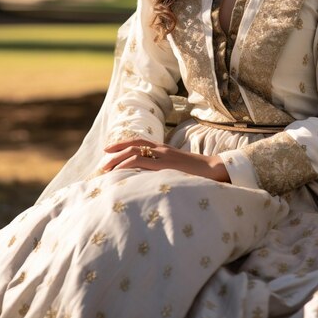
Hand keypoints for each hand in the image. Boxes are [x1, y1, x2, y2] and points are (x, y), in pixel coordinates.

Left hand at [99, 138, 230, 182]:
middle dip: (115, 153)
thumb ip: (164, 167)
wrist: (215, 169)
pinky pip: (144, 162)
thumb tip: (151, 176)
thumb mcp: (178, 167)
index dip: (121, 144)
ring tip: (106, 169)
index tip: (107, 150)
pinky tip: (120, 171)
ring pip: (134, 152)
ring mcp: (164, 156)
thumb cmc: (198, 171)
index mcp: (163, 148)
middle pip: (133, 145)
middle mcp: (161, 149)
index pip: (138, 141)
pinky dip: (129, 164)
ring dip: (118, 160)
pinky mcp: (167, 165)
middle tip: (102, 164)